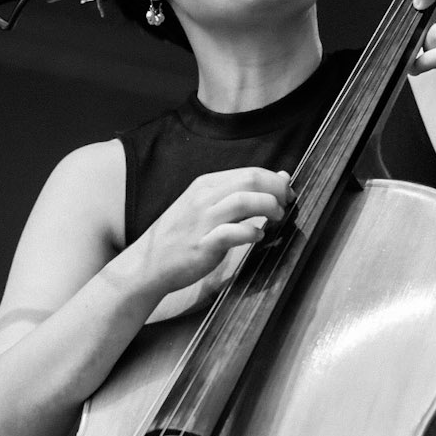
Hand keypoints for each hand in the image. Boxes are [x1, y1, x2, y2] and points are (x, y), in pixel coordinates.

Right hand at [131, 165, 292, 297]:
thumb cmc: (182, 236)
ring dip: (268, 207)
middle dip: (276, 190)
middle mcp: (204, 197)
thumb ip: (240, 193)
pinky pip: (233, 232)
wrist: (148, 264)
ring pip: (244, 201)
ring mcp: (202, 220)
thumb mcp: (208, 207)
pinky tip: (258, 237)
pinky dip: (251, 233)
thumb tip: (281, 177)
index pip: (249, 172)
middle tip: (287, 203)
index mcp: (205, 185)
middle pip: (250, 180)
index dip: (274, 181)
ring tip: (278, 218)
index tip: (286, 193)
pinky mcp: (203, 244)